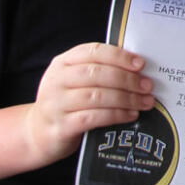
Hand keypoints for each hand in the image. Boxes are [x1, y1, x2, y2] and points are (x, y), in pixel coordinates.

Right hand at [24, 43, 154, 166]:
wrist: (37, 133)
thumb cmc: (66, 102)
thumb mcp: (75, 81)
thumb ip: (99, 71)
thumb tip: (137, 70)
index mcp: (63, 62)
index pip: (93, 52)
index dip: (119, 56)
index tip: (140, 64)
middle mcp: (57, 80)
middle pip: (97, 74)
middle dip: (127, 79)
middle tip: (147, 86)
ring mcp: (56, 104)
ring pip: (97, 96)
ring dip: (126, 98)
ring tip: (145, 102)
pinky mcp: (61, 127)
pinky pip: (93, 117)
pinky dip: (116, 115)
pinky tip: (130, 115)